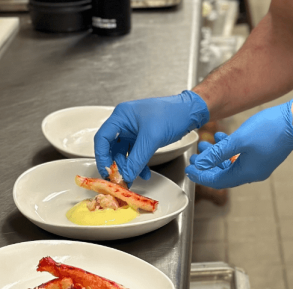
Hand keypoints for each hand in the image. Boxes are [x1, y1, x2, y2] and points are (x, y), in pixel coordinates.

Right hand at [94, 90, 208, 184]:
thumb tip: (125, 176)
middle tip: (119, 180)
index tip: (106, 172)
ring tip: (133, 179)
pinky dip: (137, 163)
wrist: (191, 112)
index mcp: (122, 115)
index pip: (102, 138)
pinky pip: (134, 153)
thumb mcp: (152, 138)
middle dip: (116, 165)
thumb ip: (137, 159)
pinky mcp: (143, 136)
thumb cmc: (173, 114)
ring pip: (123, 152)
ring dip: (128, 166)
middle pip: (111, 147)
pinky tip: (144, 172)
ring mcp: (134, 129)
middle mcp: (125, 121)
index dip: (101, 157)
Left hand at [186, 99, 292, 188]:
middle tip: (195, 155)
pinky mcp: (263, 153)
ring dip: (217, 154)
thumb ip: (219, 152)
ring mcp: (259, 163)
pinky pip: (241, 155)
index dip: (202, 175)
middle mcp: (254, 172)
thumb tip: (202, 164)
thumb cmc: (270, 129)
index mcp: (247, 173)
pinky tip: (222, 136)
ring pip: (231, 163)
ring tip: (206, 141)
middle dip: (208, 164)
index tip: (189, 169)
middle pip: (224, 173)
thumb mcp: (239, 140)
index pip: (218, 181)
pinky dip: (229, 148)